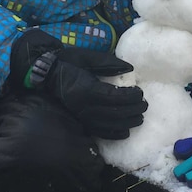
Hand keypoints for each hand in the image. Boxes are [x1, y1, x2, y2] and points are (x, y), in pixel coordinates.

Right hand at [11, 30, 146, 138]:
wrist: (47, 73)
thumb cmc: (69, 62)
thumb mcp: (88, 57)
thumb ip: (109, 63)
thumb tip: (130, 68)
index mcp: (87, 89)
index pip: (114, 98)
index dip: (130, 97)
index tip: (140, 92)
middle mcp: (85, 106)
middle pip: (114, 113)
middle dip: (133, 110)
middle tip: (145, 105)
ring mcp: (82, 116)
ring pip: (109, 125)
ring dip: (127, 123)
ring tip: (140, 118)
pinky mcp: (80, 121)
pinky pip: (99, 132)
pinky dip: (114, 134)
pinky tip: (125, 132)